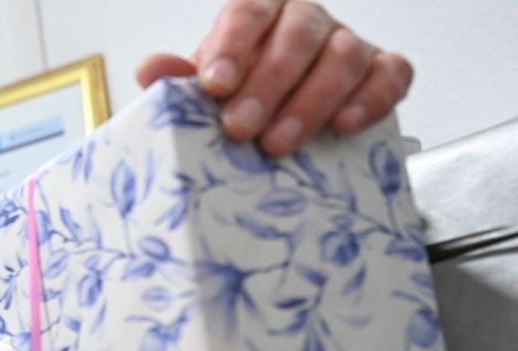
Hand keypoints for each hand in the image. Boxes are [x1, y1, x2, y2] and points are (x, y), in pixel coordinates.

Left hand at [135, 0, 412, 155]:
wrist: (278, 118)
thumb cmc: (240, 98)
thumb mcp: (206, 89)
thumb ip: (179, 79)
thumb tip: (152, 70)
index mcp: (261, 12)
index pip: (248, 13)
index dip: (232, 47)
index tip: (215, 86)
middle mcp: (307, 20)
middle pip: (297, 36)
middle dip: (267, 84)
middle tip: (240, 127)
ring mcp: (348, 42)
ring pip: (343, 57)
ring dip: (310, 103)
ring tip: (278, 144)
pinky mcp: (383, 70)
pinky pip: (391, 75)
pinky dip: (372, 99)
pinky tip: (344, 125)